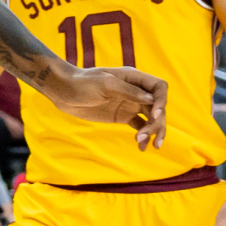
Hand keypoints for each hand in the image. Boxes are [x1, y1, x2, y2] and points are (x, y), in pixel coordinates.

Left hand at [46, 65, 169, 148]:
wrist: (64, 92)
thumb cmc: (83, 83)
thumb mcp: (105, 85)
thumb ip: (128, 92)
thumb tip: (152, 101)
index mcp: (134, 78)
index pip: (159, 87)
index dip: (161, 101)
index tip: (154, 115)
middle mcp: (136, 91)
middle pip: (157, 106)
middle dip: (156, 122)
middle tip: (145, 136)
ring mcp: (130, 104)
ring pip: (151, 118)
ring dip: (153, 131)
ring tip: (147, 145)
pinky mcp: (123, 116)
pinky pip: (139, 126)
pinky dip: (143, 136)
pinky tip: (142, 147)